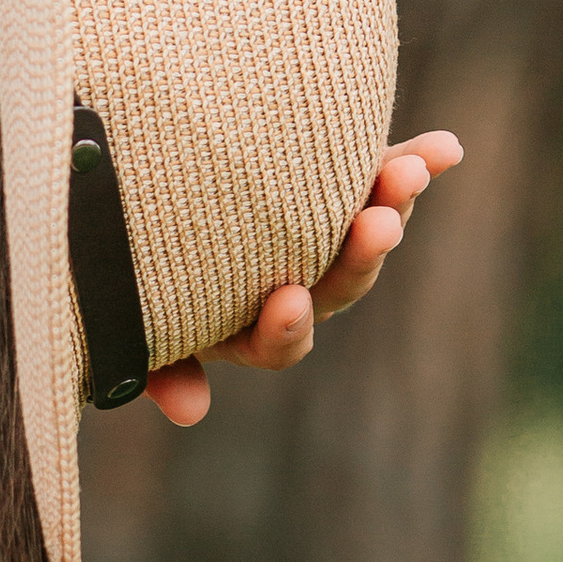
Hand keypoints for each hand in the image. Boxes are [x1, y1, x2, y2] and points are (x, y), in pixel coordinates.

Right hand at [141, 131, 462, 426]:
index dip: (286, 328)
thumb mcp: (125, 313)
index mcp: (241, 328)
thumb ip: (156, 361)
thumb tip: (191, 412)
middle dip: (361, 255)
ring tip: (413, 168)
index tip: (285, 299)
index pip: (278, 344)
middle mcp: (291, 289)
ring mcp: (321, 238)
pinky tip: (448, 149)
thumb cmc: (114, 260)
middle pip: (340, 287)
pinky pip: (381, 179)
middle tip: (378, 223)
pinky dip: (417, 162)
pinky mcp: (338, 186)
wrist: (125, 181)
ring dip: (394, 201)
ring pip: (367, 230)